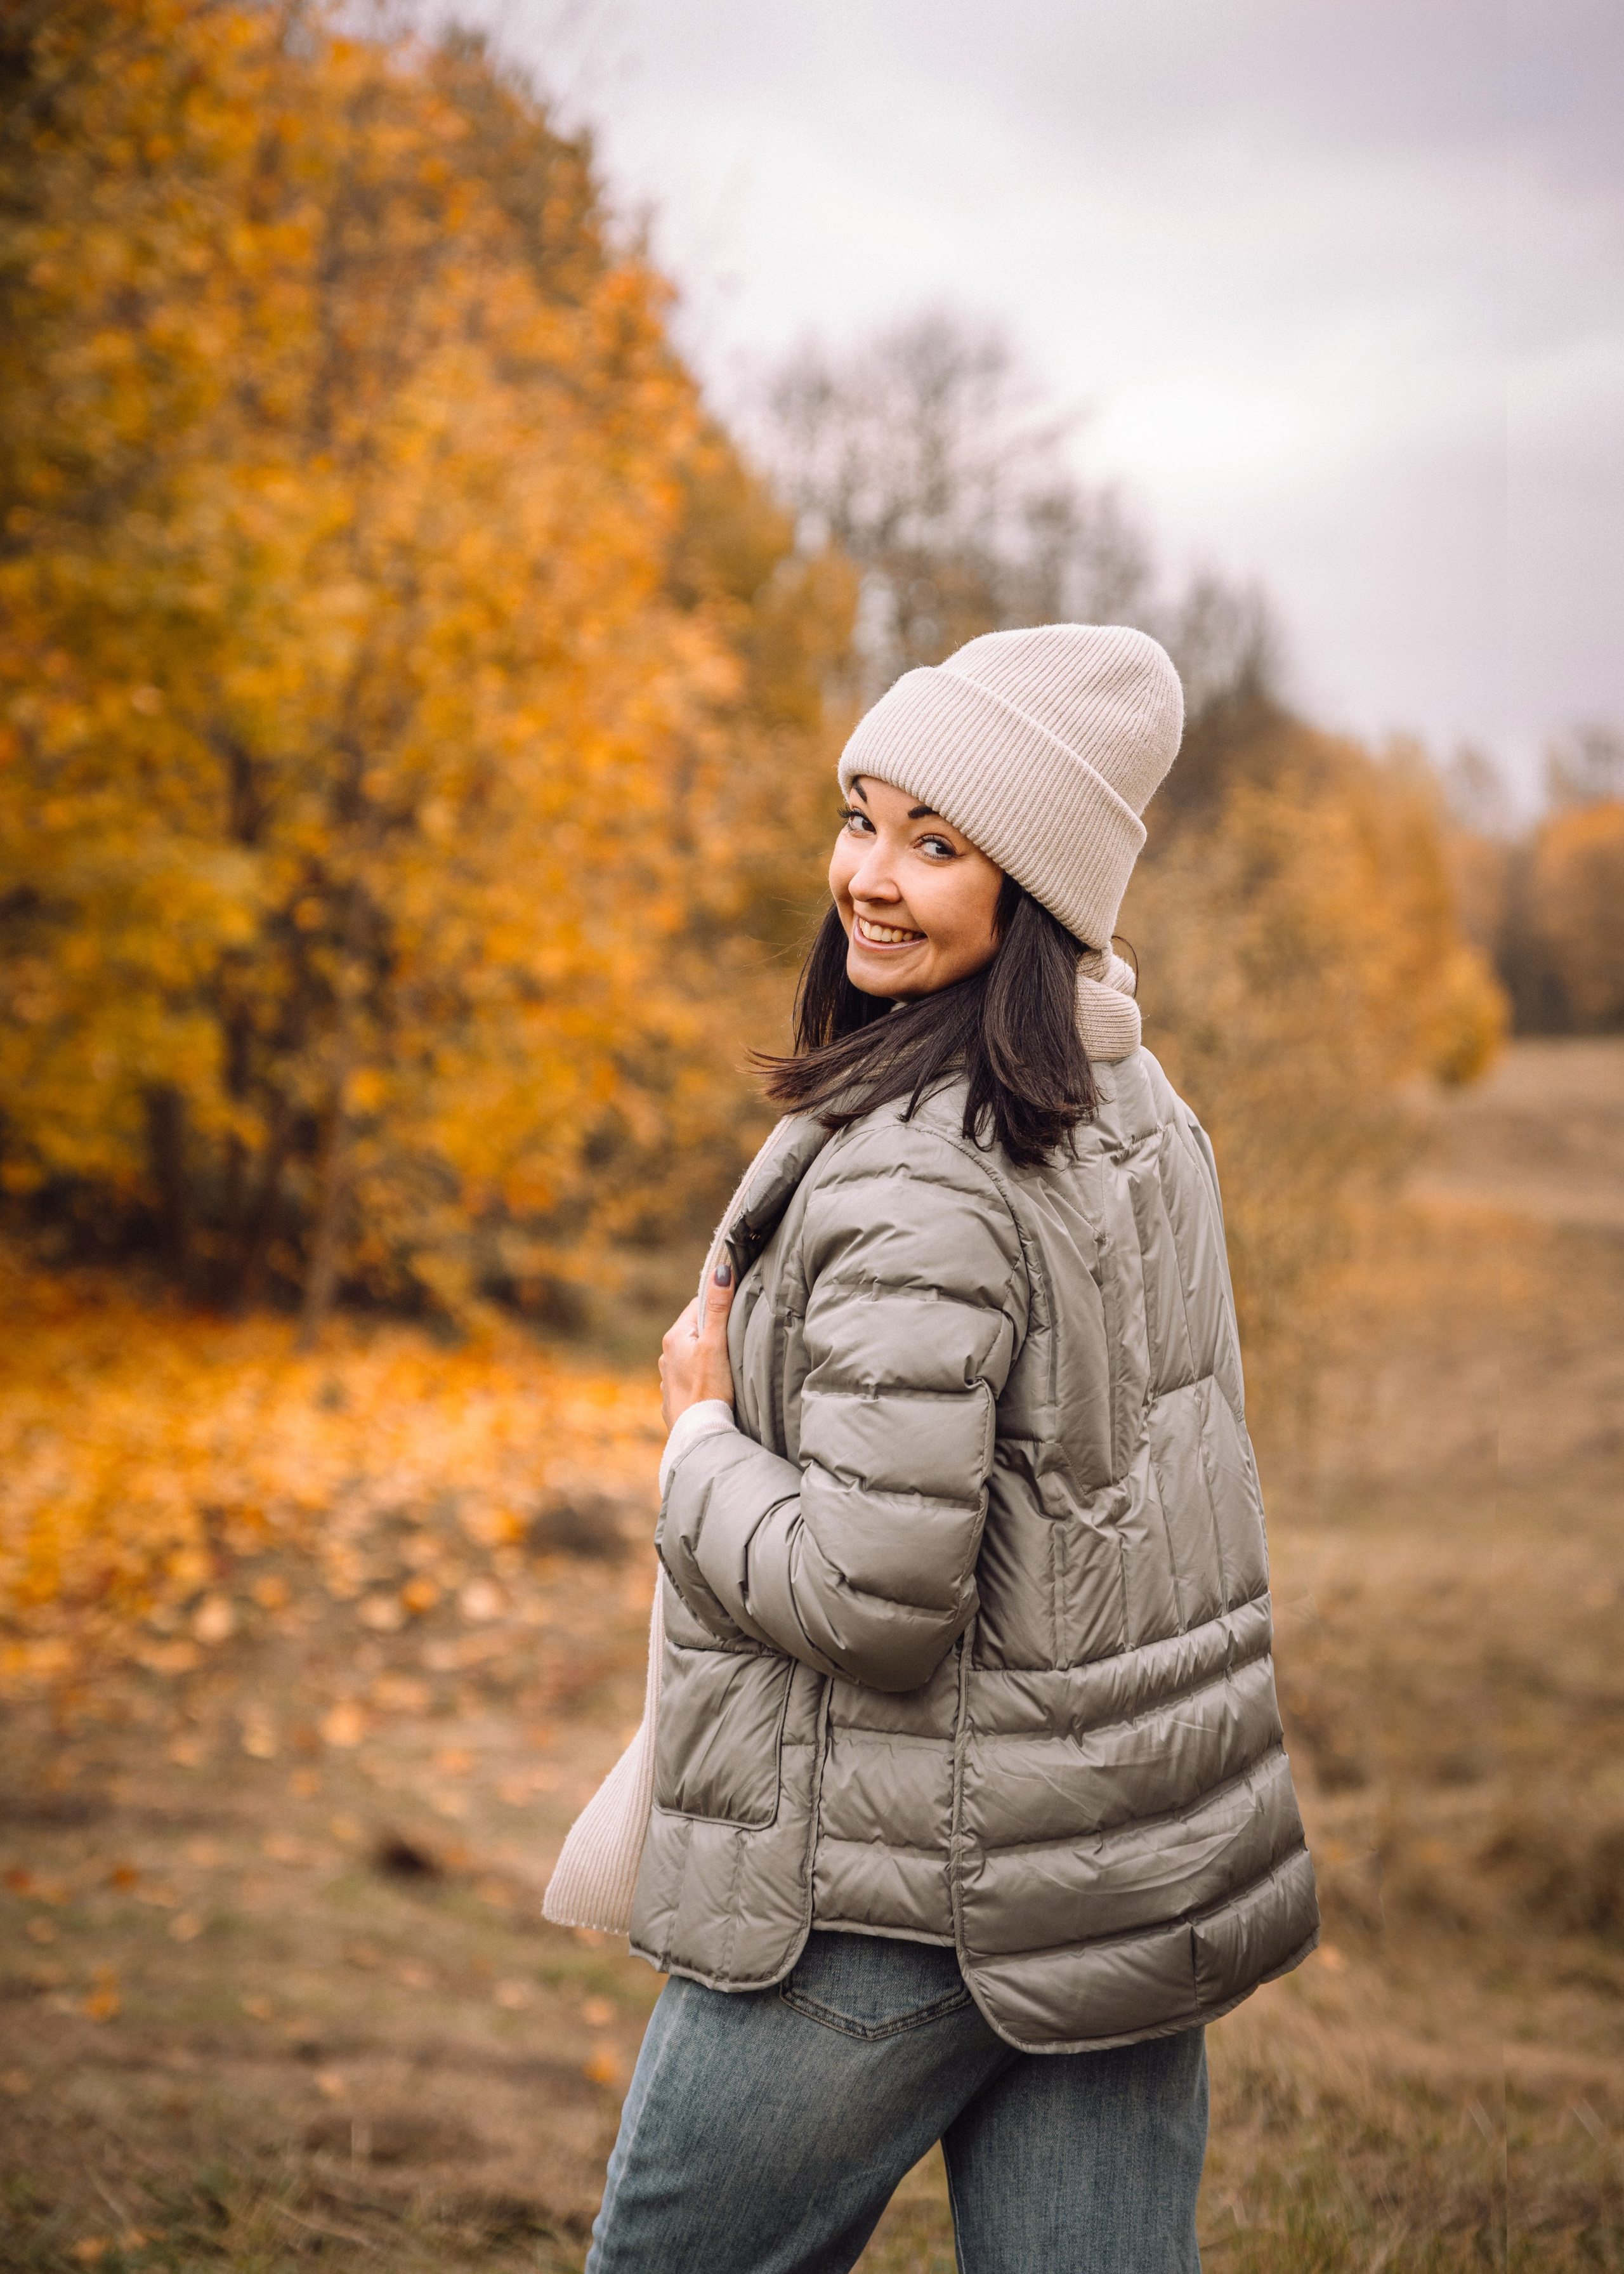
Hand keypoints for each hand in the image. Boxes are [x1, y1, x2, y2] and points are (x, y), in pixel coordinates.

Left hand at [659, 1262, 736, 1428]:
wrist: (698, 1434)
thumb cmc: (709, 1388)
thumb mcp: (717, 1344)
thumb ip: (718, 1308)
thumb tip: (720, 1270)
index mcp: (674, 1337)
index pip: (697, 1306)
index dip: (718, 1307)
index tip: (735, 1315)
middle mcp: (666, 1356)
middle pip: (695, 1331)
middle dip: (713, 1333)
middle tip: (735, 1342)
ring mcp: (669, 1378)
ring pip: (692, 1356)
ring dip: (708, 1357)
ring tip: (727, 1367)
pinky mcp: (675, 1398)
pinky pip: (691, 1378)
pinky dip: (702, 1378)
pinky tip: (715, 1387)